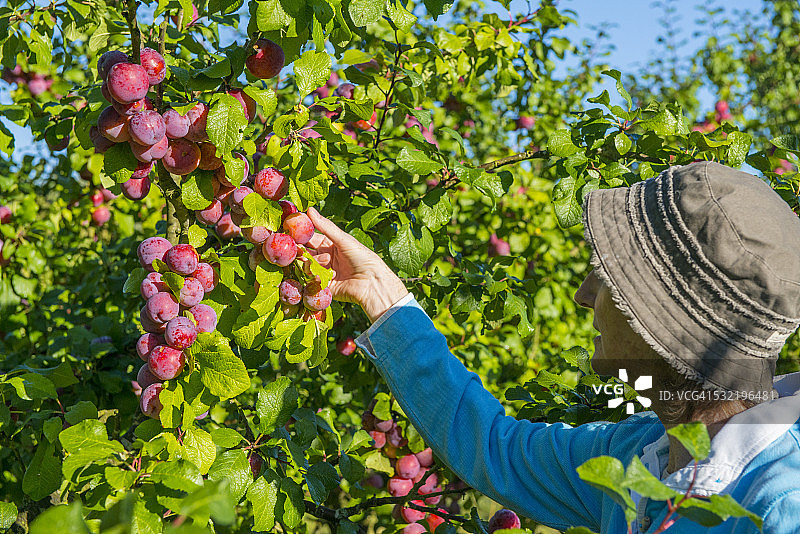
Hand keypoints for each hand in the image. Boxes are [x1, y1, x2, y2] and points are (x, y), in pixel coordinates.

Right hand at [306, 208, 407, 322]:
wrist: (372, 283)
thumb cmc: (363, 258)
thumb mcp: (343, 240)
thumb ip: (325, 226)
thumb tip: (309, 210)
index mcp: (330, 245)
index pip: (310, 238)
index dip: (300, 235)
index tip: (291, 229)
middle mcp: (325, 258)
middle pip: (305, 253)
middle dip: (301, 251)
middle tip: (297, 248)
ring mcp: (323, 273)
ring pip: (307, 266)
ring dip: (312, 263)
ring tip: (325, 262)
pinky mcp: (323, 287)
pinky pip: (311, 281)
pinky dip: (314, 277)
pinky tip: (327, 275)